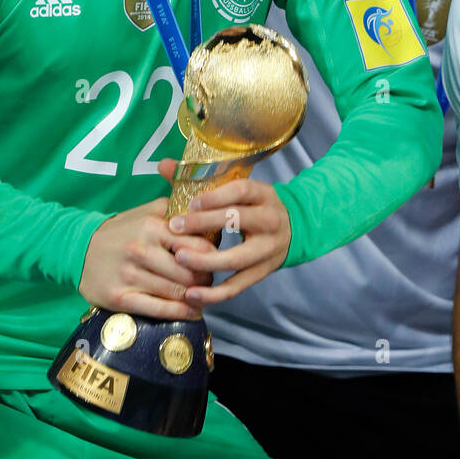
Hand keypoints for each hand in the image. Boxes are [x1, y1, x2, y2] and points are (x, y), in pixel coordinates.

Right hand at [79, 178, 214, 320]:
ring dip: (196, 298)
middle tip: (210, 282)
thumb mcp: (143, 212)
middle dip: (205, 279)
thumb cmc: (119, 232)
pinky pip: (157, 309)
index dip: (212, 255)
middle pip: (189, 272)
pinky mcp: (120, 298)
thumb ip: (172, 209)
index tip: (216, 260)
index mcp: (151, 227)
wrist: (78, 250)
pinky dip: (179, 313)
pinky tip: (191, 312)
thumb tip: (203, 209)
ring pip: (176, 292)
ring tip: (204, 297)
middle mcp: (141, 250)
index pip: (196, 244)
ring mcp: (130, 276)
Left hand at [167, 177, 291, 306]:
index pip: (240, 192)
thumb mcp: (240, 187)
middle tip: (174, 228)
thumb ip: (199, 179)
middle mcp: (269, 221)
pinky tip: (191, 293)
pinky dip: (214, 293)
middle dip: (203, 225)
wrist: (296, 227)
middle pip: (236, 221)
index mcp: (263, 195)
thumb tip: (163, 165)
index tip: (190, 203)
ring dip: (205, 261)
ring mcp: (267, 250)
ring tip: (179, 258)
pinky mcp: (262, 272)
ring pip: (235, 258)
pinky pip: (236, 286)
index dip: (215, 197)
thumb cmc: (256, 205)